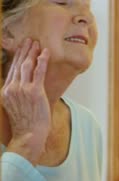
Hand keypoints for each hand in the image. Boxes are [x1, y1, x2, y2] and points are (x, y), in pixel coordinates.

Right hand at [2, 39, 50, 164]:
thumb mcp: (16, 108)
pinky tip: (45, 52)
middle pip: (18, 65)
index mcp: (6, 92)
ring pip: (27, 66)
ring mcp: (23, 89)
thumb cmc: (26, 125)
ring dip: (32, 53)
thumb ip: (18, 96)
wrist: (28, 135)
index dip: (16, 59)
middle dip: (24, 51)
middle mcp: (12, 88)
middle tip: (28, 41)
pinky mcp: (35, 91)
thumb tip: (25, 90)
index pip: (11, 71)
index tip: (20, 50)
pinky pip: (39, 72)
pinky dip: (42, 60)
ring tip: (36, 44)